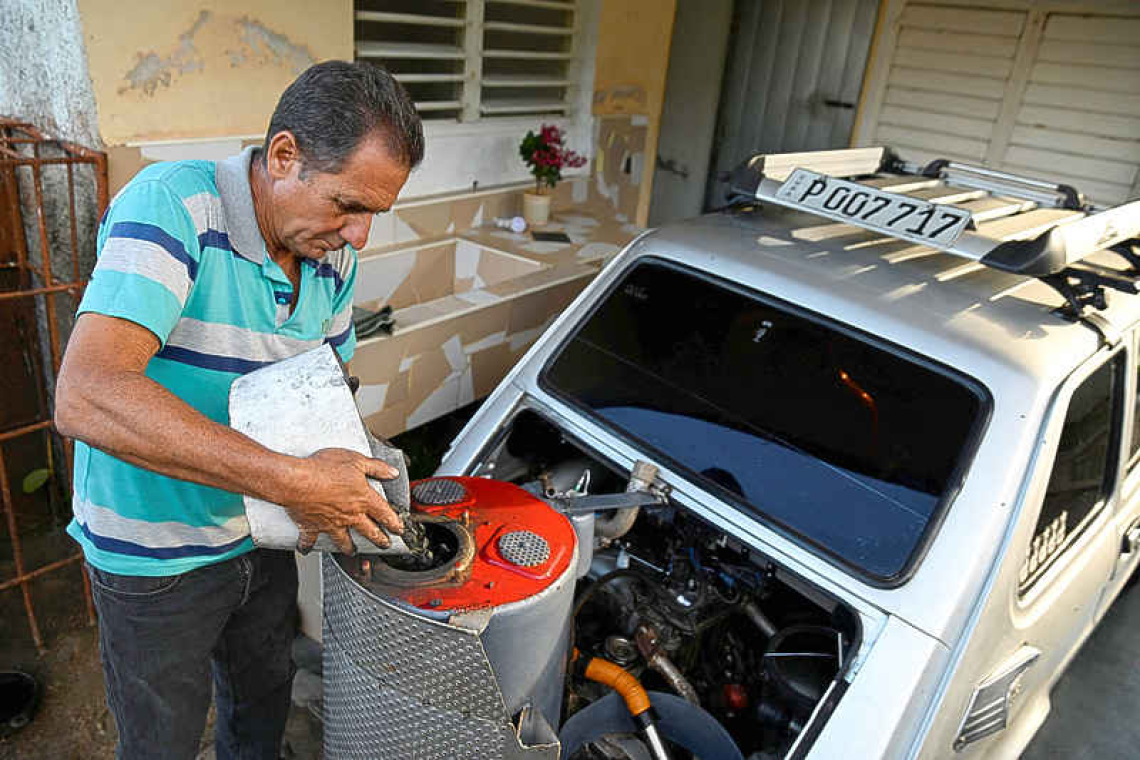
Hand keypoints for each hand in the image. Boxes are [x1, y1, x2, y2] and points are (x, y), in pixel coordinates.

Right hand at [282, 448, 403, 553]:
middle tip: (385, 545)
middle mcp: (349, 515)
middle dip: (379, 539)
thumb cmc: (324, 469)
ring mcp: (331, 523)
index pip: (384, 513)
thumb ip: (376, 467)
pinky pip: (310, 540)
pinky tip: (306, 550)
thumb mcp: (356, 460)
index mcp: (362, 499)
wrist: (296, 481)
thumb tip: (392, 473)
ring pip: (343, 540)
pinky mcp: (311, 527)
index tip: (399, 529)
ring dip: (349, 547)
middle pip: (369, 531)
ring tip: (352, 551)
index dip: (394, 522)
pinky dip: (307, 545)